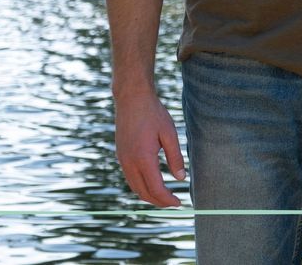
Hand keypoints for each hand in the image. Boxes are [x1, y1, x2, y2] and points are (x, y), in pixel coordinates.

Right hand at [114, 90, 185, 207]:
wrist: (132, 98)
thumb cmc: (153, 113)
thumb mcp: (169, 134)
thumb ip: (175, 158)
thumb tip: (181, 178)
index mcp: (143, 158)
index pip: (155, 188)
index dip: (167, 199)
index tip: (179, 203)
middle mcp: (129, 162)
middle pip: (143, 193)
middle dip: (158, 201)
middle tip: (173, 203)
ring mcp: (122, 159)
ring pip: (135, 187)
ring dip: (149, 195)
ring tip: (164, 196)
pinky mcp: (120, 155)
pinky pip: (130, 178)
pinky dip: (141, 186)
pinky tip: (152, 183)